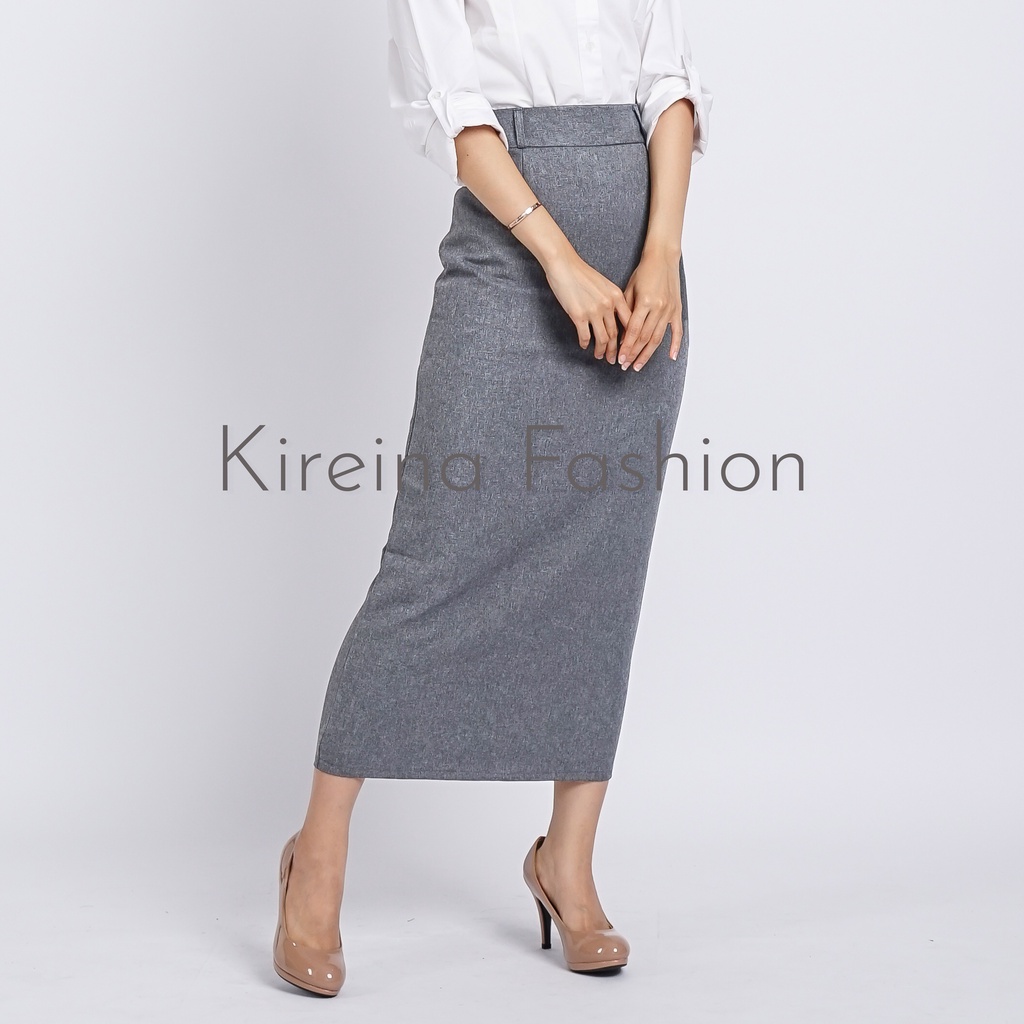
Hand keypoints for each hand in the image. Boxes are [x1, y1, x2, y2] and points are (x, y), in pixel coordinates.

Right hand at [542, 248, 632, 363]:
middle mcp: (608, 305)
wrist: (564, 265)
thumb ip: (611, 300)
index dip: (629, 338)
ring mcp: (594, 311)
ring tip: (600, 356)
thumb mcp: (604, 284)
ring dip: (601, 350)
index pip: (628, 322)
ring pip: (602, 338)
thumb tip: (614, 317)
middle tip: (614, 359)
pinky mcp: (579, 315)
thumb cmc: (582, 273)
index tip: (627, 347)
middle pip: (615, 334)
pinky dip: (585, 343)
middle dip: (615, 350)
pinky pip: (585, 335)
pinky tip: (584, 345)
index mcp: (616, 296)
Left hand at [617, 249, 683, 370]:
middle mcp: (659, 308)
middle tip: (626, 365)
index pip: (633, 331)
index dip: (626, 347)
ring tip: (638, 365)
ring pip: (657, 338)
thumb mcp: (629, 290)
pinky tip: (671, 357)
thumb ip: (626, 313)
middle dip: (634, 354)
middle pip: (645, 338)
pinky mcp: (677, 310)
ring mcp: (669, 310)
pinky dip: (675, 345)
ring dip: (647, 354)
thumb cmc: (643, 272)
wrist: (663, 258)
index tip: (620, 358)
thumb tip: (621, 335)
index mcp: (645, 302)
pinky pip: (677, 331)